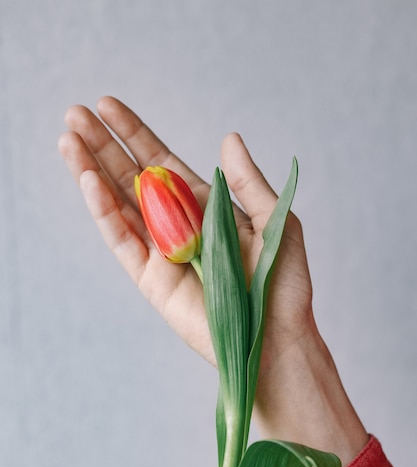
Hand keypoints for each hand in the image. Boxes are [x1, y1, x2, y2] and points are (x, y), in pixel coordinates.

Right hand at [59, 97, 367, 466]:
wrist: (277, 335)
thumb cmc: (283, 282)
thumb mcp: (275, 219)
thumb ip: (245, 181)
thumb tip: (228, 138)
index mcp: (206, 206)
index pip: (161, 162)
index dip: (135, 134)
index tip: (107, 106)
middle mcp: (178, 225)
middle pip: (132, 177)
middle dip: (104, 145)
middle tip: (73, 114)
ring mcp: (162, 252)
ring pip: (119, 205)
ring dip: (92, 171)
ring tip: (68, 139)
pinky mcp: (152, 280)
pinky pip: (123, 240)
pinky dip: (105, 211)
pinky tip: (89, 180)